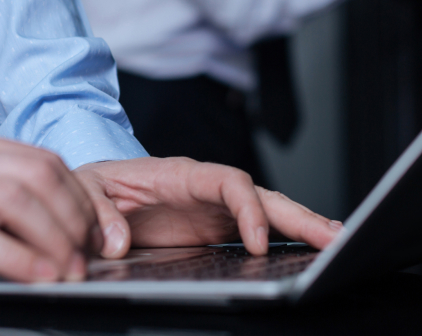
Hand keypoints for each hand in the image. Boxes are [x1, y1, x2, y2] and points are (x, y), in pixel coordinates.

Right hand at [0, 126, 99, 292]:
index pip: (41, 159)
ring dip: (55, 238)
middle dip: (77, 216)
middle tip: (89, 254)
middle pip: (39, 174)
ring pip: (17, 200)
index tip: (98, 232)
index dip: (80, 197)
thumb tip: (38, 217)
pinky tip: (36, 277)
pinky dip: (18, 259)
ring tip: (68, 270)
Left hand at [73, 157, 342, 257]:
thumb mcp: (86, 191)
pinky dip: (287, 237)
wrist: (94, 192)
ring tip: (335, 242)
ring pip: (269, 211)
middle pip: (263, 195)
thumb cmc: (92, 185)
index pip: (229, 181)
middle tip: (332, 238)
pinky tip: (310, 248)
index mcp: (181, 173)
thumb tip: (117, 242)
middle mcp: (207, 188)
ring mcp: (215, 208)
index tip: (258, 241)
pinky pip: (260, 229)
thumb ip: (99, 212)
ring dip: (303, 225)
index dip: (248, 209)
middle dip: (299, 216)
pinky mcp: (215, 228)